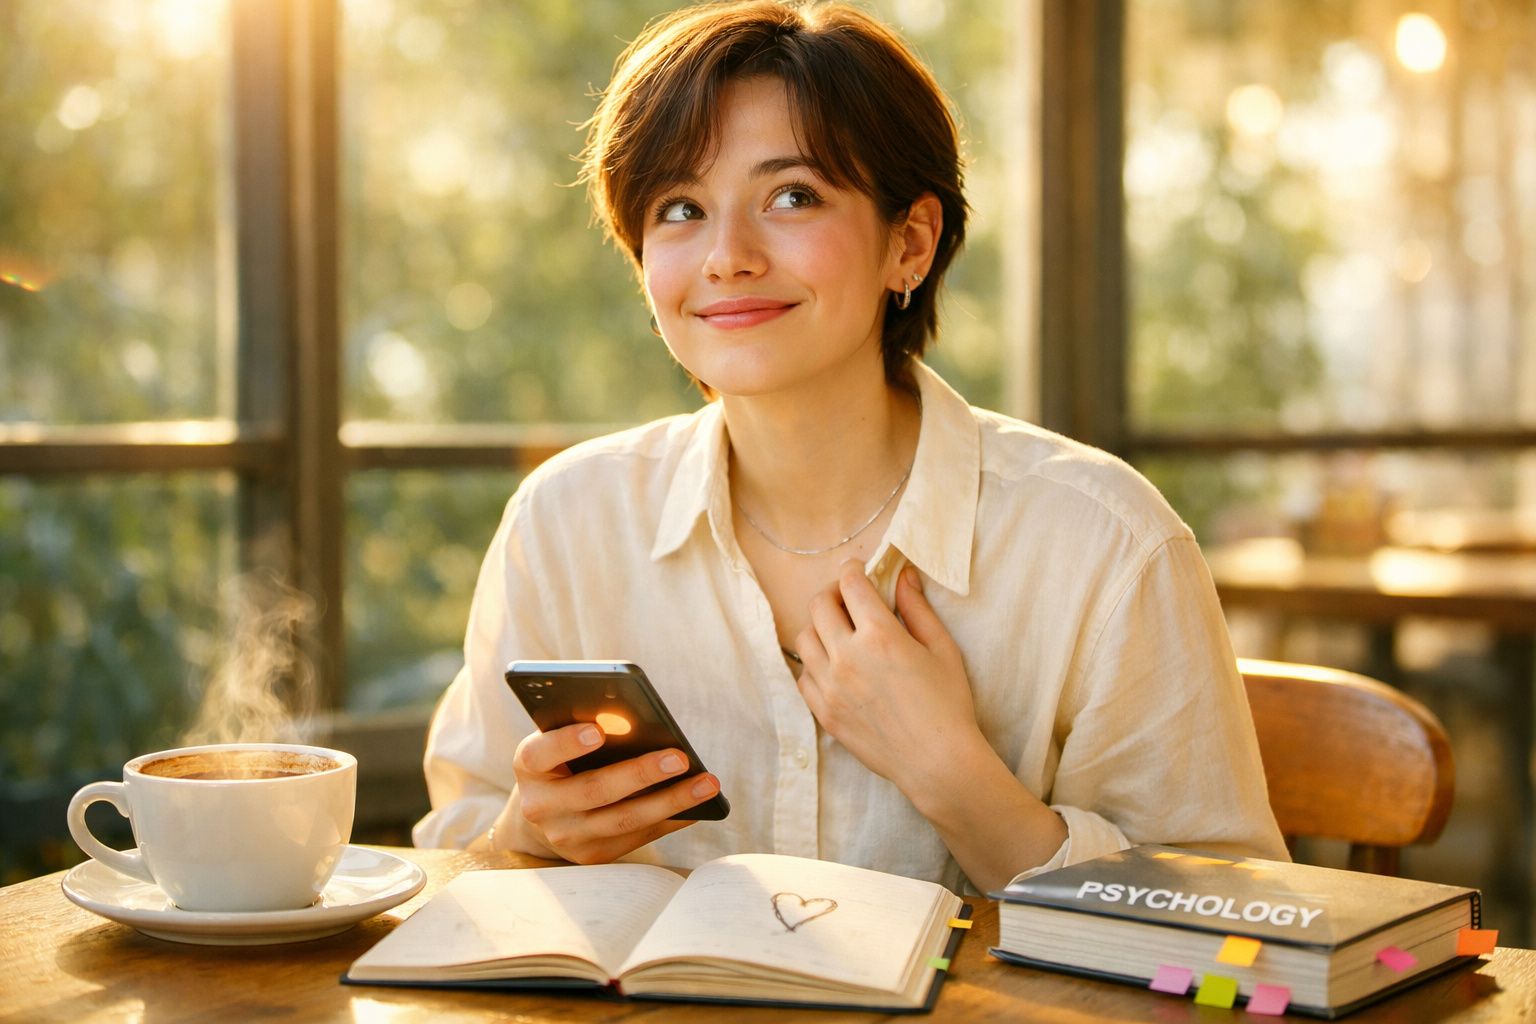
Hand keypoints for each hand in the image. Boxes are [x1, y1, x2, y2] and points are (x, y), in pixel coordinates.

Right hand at [496, 722, 721, 863]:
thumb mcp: (563, 737)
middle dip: (640, 773)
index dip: (567, 743)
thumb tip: (635, 722)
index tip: (597, 731)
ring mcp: (565, 836)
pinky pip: (638, 837)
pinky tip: (699, 804)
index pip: (541, 753)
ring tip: (707, 783)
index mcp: (528, 765)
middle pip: (594, 790)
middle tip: (680, 757)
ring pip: (623, 820)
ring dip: (670, 801)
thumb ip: (587, 725)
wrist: (545, 809)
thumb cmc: (564, 756)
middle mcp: (540, 805)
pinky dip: (671, 819)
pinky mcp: (592, 855)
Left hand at [794, 561, 984, 800]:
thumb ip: (918, 609)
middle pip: (819, 605)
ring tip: (839, 632)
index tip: (859, 570)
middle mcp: (847, 657)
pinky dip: (813, 662)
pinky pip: (802, 675)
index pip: (851, 585)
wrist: (936, 762)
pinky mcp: (823, 711)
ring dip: (819, 626)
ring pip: (803, 638)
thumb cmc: (948, 704)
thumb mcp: (942, 649)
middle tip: (848, 598)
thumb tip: (903, 576)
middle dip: (833, 592)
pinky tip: (834, 665)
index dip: (854, 570)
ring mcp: (830, 686)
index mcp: (880, 636)